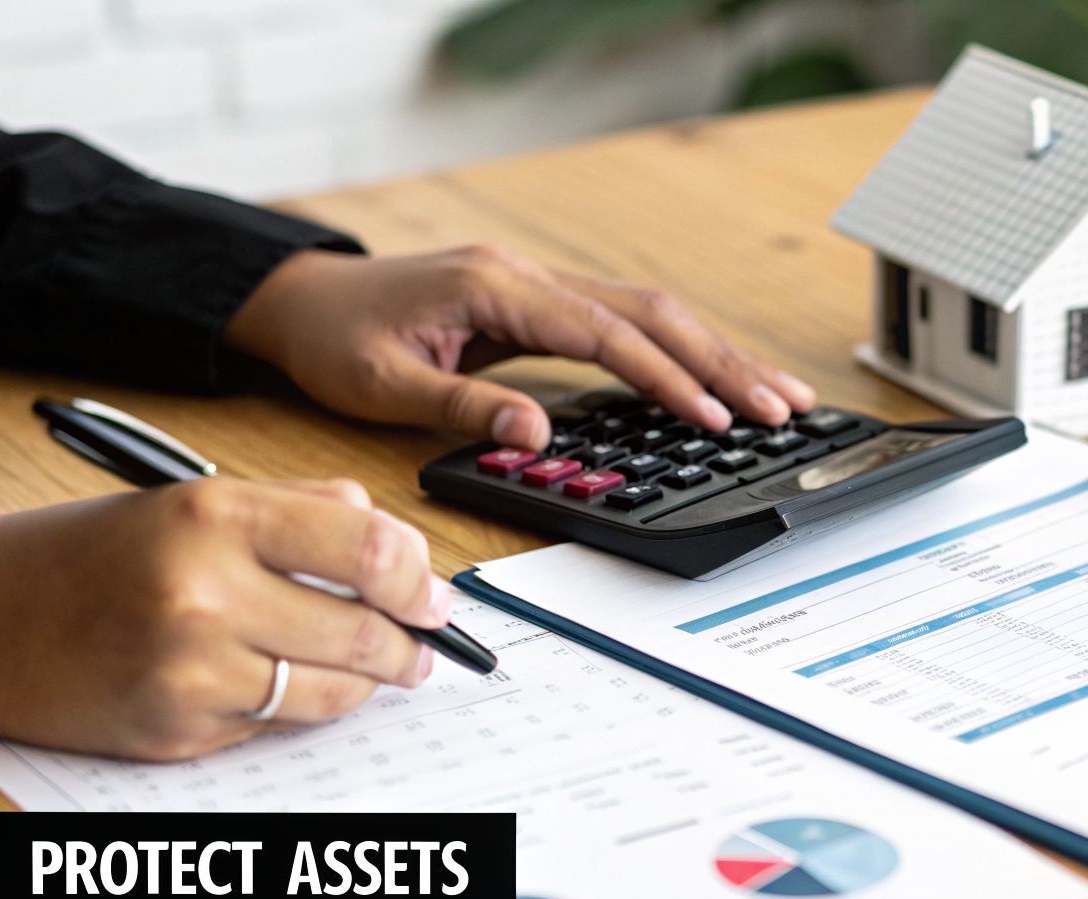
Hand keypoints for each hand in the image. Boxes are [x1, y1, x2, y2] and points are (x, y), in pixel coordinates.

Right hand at [0, 478, 451, 759]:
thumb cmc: (95, 554)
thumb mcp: (195, 499)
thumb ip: (304, 509)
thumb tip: (400, 547)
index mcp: (215, 517)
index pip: (367, 549)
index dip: (420, 579)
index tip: (432, 595)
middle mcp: (205, 593)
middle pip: (363, 631)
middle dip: (411, 644)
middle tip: (423, 645)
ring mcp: (191, 671)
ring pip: (334, 691)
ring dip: (369, 684)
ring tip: (379, 670)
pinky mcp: (179, 731)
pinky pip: (279, 724)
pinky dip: (303, 707)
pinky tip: (295, 684)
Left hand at [223, 246, 816, 450]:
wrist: (306, 300)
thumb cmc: (337, 340)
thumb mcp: (382, 384)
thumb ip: (462, 405)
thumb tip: (536, 432)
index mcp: (497, 288)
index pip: (605, 334)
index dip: (666, 377)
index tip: (715, 417)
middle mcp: (529, 277)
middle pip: (650, 312)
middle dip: (721, 361)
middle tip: (782, 406)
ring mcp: (539, 285)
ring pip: (649, 311)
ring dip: (714, 352)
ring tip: (775, 393)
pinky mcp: (541, 305)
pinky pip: (626, 323)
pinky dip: (677, 351)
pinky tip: (713, 377)